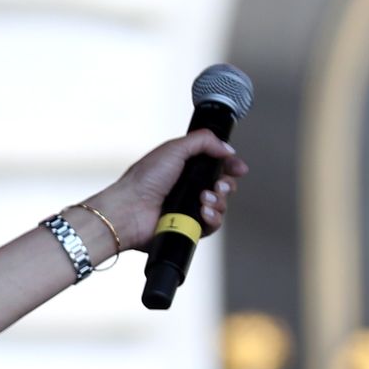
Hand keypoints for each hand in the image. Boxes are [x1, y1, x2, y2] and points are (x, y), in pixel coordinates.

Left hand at [89, 131, 247, 252]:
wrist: (130, 210)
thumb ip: (202, 142)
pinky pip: (213, 224)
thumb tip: (226, 148)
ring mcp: (189, 208)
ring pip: (220, 205)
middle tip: (218, 185)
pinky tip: (202, 212)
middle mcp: (187, 187)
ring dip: (218, 201)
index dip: (230, 166)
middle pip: (222, 185)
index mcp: (183, 167)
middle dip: (226, 184)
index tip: (238, 168)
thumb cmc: (143, 180)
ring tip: (204, 198)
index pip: (216, 165)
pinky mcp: (189, 226)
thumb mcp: (173, 149)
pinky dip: (212, 218)